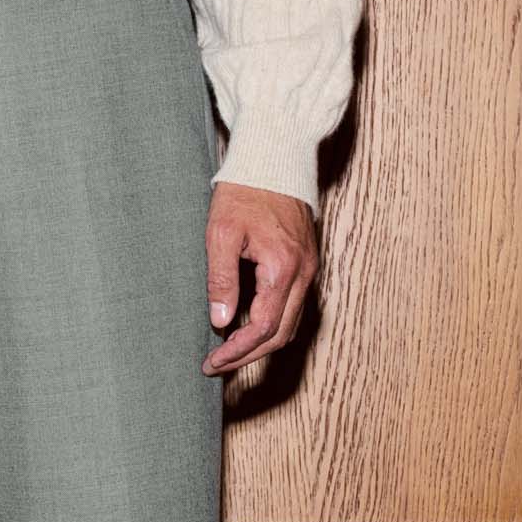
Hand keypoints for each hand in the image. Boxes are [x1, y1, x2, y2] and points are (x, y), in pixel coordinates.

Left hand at [202, 183, 317, 375]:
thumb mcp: (221, 233)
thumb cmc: (245, 190)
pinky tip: (245, 324)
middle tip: (217, 364)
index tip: (212, 363)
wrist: (276, 156)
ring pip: (289, 323)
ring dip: (260, 342)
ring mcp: (308, 268)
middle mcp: (303, 273)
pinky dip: (270, 323)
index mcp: (283, 268)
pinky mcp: (305, 263)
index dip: (237, 352)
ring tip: (228, 350)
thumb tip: (221, 321)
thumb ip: (221, 280)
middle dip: (248, 355)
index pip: (263, 329)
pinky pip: (292, 305)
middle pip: (281, 335)